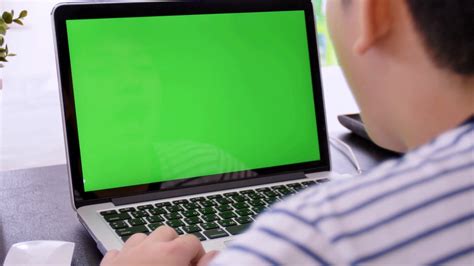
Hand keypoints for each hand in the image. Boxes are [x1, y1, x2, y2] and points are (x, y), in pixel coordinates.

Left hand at [101, 226, 218, 265]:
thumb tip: (214, 257)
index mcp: (172, 253)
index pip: (192, 241)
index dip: (197, 255)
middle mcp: (149, 247)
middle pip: (167, 233)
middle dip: (175, 246)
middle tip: (179, 265)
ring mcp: (127, 254)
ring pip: (142, 238)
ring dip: (151, 248)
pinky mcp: (109, 264)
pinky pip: (120, 251)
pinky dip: (128, 257)